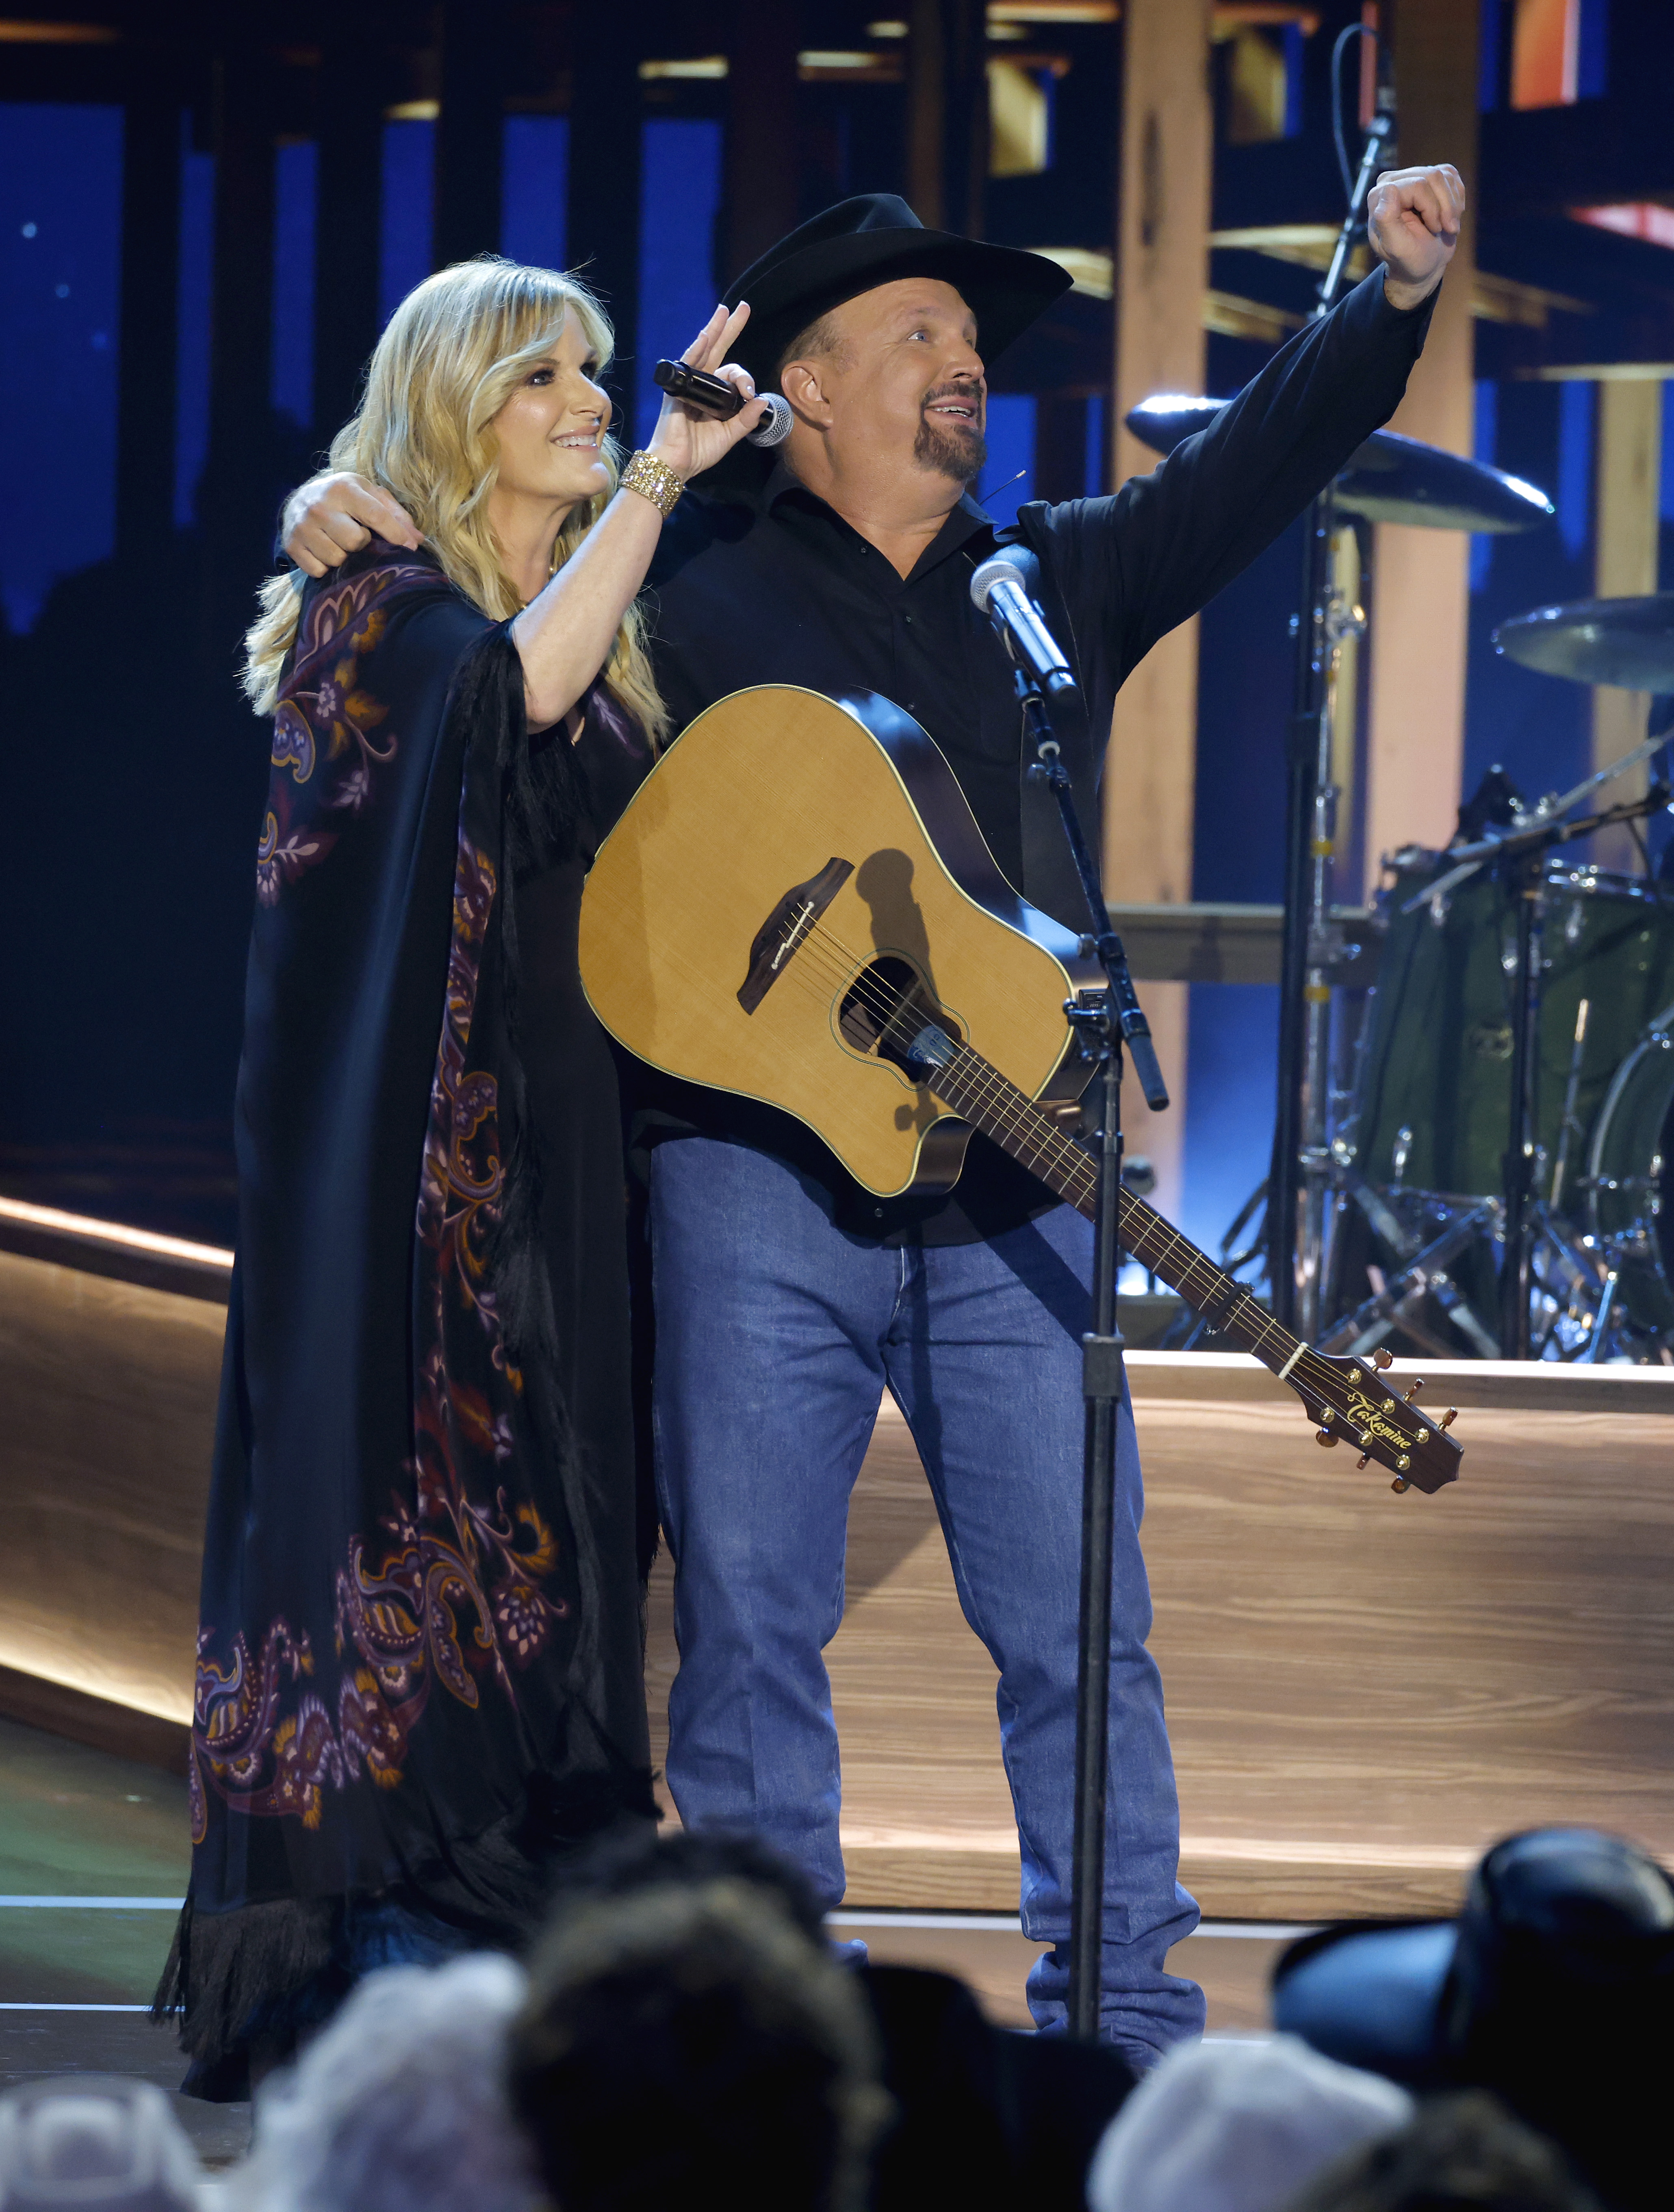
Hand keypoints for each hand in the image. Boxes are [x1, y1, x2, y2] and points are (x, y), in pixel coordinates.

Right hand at [280, 472, 422, 576]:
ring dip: (344, 557)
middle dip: (362, 543)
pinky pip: (318, 570)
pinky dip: (325, 567)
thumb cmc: (343, 498)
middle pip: (355, 541)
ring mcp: (302, 526)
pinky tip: (325, 552)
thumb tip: (417, 540)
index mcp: (343, 488)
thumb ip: (394, 513)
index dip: (396, 535)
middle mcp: (319, 505)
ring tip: (340, 543)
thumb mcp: (368, 494)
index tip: (409, 549)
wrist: (299, 500)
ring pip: (336, 558)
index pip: (375, 515)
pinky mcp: (291, 545)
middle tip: (357, 536)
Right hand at [642, 302, 769, 482]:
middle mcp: (701, 385)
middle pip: (717, 350)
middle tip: (742, 308)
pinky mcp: (678, 389)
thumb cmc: (699, 452)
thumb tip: (763, 400)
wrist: (678, 464)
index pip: (731, 374)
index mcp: (713, 395)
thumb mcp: (730, 436)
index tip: (751, 394)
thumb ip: (745, 419)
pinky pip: (689, 364)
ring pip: (703, 351)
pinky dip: (698, 349)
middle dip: (729, 328)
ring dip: (714, 329)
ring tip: (725, 310)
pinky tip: (706, 335)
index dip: (745, 379)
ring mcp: (688, 384)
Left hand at [1368, 164, 1464, 310]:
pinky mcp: (1429, 179)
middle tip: (1446, 228)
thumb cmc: (1410, 259)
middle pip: (1433, 177)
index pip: (1418, 185)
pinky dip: (1456, 199)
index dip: (1432, 208)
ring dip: (1452, 205)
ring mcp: (1412, 176)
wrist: (1425, 263)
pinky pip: (1452, 176)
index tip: (1434, 228)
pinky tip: (1449, 216)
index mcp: (1379, 196)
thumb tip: (1388, 189)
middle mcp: (1393, 181)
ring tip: (1448, 225)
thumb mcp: (1397, 247)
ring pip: (1445, 176)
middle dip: (1445, 206)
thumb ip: (1387, 220)